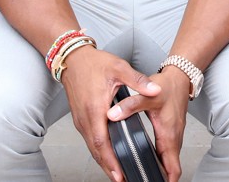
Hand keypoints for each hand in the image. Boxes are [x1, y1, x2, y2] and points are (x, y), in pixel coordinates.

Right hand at [62, 46, 161, 181]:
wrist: (73, 59)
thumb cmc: (94, 63)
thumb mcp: (119, 68)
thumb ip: (138, 81)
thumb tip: (155, 90)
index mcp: (95, 109)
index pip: (102, 142)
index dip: (110, 160)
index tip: (119, 173)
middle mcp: (85, 118)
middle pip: (96, 150)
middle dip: (108, 167)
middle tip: (121, 180)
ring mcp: (80, 120)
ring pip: (91, 147)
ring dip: (103, 161)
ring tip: (117, 173)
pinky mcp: (80, 119)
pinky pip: (89, 140)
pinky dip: (98, 151)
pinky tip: (107, 155)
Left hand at [112, 67, 189, 181]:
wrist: (180, 77)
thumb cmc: (169, 86)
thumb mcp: (148, 95)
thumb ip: (129, 105)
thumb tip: (113, 115)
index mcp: (169, 134)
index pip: (173, 167)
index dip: (166, 180)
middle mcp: (174, 137)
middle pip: (170, 167)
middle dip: (159, 177)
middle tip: (144, 181)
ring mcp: (174, 134)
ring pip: (168, 160)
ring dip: (160, 169)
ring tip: (145, 175)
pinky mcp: (171, 130)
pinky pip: (167, 151)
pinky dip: (160, 158)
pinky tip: (149, 157)